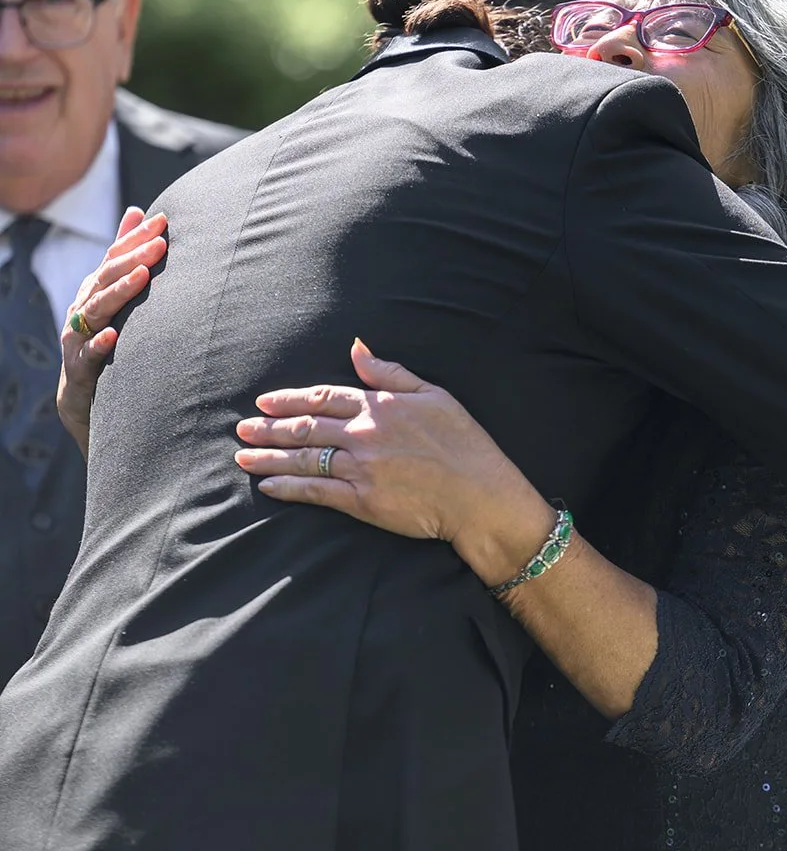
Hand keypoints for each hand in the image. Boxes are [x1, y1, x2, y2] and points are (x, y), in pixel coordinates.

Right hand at [58, 207, 168, 457]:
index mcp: (95, 287)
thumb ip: (123, 255)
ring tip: (142, 277)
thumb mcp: (111, 293)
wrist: (82, 391)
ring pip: (98, 310)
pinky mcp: (80, 366)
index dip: (136, 237)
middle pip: (107, 277)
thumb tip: (136, 211)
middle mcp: (83, 306)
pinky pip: (90, 353)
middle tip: (161, 244)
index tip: (163, 221)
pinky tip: (115, 335)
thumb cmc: (103, 334)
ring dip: (121, 292)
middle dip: (134, 258)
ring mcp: (78, 336)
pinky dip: (101, 343)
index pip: (114, 256)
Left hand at [236, 340, 550, 578]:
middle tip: (242, 430)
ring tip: (243, 456)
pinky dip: (289, 488)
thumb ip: (390, 373)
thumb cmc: (464, 443)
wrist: (480, 494)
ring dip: (269, 458)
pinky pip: (316, 492)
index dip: (290, 399)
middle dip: (268, 429)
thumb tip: (357, 349)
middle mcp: (364, 434)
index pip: (323, 397)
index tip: (264, 402)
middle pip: (305, 428)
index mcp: (380, 406)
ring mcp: (361, 469)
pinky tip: (268, 487)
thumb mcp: (433, 395)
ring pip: (304, 460)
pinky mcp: (363, 501)